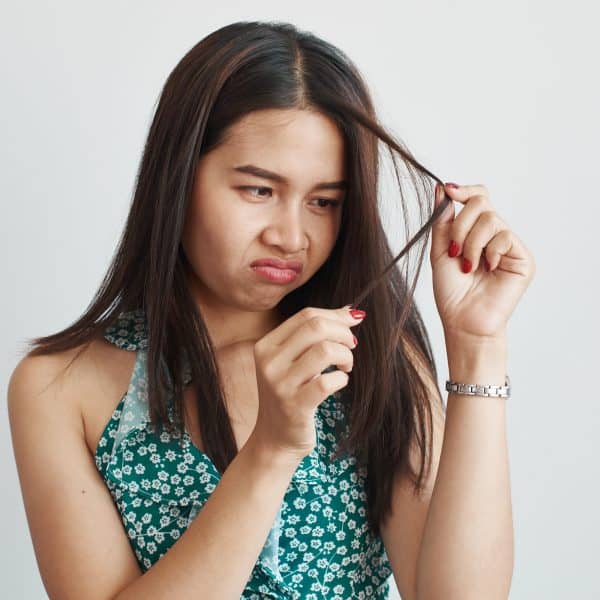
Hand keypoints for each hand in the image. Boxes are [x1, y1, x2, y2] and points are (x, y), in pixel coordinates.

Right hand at [251, 305, 364, 459]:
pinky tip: (339, 382)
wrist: (275, 439)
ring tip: (345, 366)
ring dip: (345, 356)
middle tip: (351, 346)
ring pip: (325, 351)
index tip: (351, 324)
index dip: (335, 316)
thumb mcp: (293, 361)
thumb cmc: (290, 394)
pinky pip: (328, 382)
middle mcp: (269, 362)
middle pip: (316, 327)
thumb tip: (350, 310)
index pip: (306, 316)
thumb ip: (314, 335)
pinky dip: (342, 379)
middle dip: (343, 333)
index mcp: (266, 345)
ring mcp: (280, 384)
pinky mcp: (295, 406)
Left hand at [431, 182, 535, 341]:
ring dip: (471, 243)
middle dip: (460, 225)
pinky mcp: (523, 258)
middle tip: (454, 251)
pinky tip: (487, 269)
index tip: (449, 191)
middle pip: (482, 202)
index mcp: (476, 231)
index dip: (464, 191)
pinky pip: (504, 237)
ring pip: (491, 219)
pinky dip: (488, 252)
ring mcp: (510, 246)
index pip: (478, 197)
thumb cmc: (451, 291)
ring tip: (467, 266)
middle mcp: (495, 235)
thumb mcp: (440, 251)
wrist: (462, 320)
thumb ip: (443, 221)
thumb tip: (442, 189)